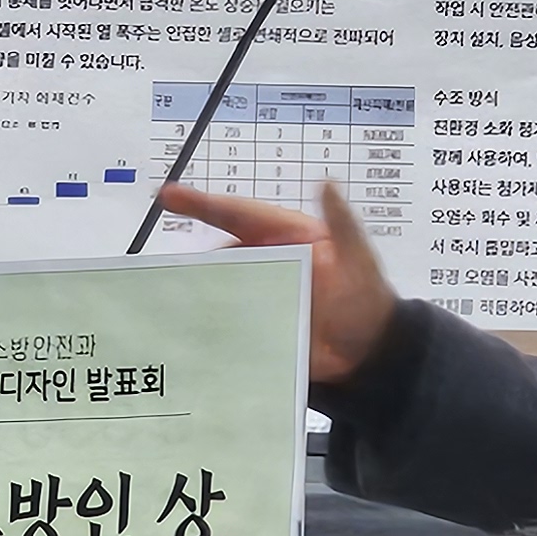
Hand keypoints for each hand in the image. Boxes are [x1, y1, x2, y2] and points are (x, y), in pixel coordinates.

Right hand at [156, 180, 398, 383]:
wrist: (370, 353)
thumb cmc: (369, 299)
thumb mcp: (359, 259)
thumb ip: (342, 223)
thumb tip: (327, 181)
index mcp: (288, 235)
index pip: (239, 214)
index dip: (202, 203)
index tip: (167, 196)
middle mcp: (268, 258)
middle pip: (221, 253)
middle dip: (193, 260)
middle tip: (166, 272)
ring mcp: (261, 291)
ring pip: (220, 285)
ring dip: (199, 293)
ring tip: (172, 302)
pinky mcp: (258, 321)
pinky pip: (228, 317)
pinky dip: (210, 321)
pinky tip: (192, 330)